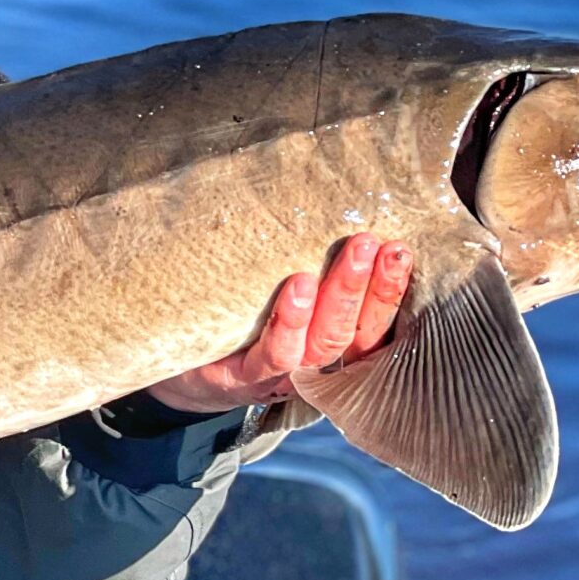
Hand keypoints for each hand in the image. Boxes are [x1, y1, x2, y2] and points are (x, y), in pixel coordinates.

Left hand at [146, 234, 411, 414]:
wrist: (178, 369)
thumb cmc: (236, 321)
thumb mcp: (275, 291)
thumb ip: (306, 262)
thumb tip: (335, 201)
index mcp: (330, 344)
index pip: (374, 322)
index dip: (391, 289)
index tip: (400, 247)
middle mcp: (313, 365)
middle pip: (354, 331)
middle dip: (372, 286)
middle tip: (377, 243)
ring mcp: (279, 375)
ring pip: (322, 342)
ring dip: (339, 297)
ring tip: (351, 253)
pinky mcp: (239, 378)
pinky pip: (272, 355)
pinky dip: (289, 324)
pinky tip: (296, 288)